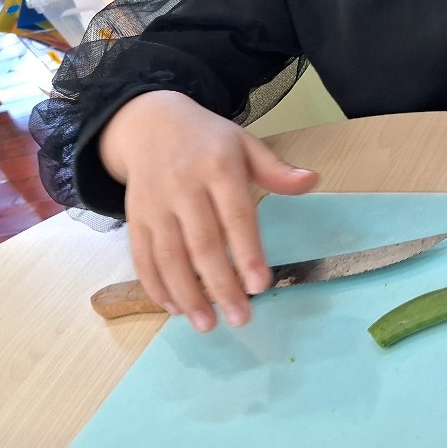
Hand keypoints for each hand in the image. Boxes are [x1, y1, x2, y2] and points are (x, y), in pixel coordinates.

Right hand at [98, 90, 317, 331]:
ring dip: (187, 294)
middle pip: (202, 242)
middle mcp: (183, 185)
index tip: (261, 285)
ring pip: (169, 255)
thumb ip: (275, 170)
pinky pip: (142, 256)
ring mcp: (154, 203)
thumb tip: (312, 180)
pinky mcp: (134, 217)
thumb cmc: (207, 140)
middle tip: (240, 318)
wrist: (148, 122)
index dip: (248, 252)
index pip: (236, 215)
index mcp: (218, 166)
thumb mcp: (244, 144)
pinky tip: (175, 308)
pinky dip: (156, 286)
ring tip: (206, 325)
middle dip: (220, 285)